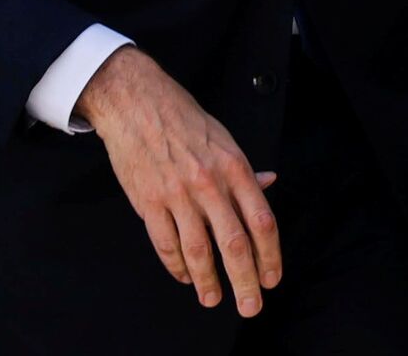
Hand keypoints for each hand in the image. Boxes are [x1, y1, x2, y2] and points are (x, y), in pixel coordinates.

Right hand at [77, 46, 280, 317]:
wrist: (135, 101)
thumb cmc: (181, 117)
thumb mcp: (223, 138)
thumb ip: (245, 168)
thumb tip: (270, 183)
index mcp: (234, 166)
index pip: (262, 221)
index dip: (270, 256)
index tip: (272, 278)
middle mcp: (209, 183)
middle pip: (234, 244)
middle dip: (245, 282)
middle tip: (251, 306)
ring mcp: (177, 194)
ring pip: (198, 251)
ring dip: (208, 282)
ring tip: (213, 299)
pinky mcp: (148, 201)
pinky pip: (166, 244)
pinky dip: (176, 266)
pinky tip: (184, 276)